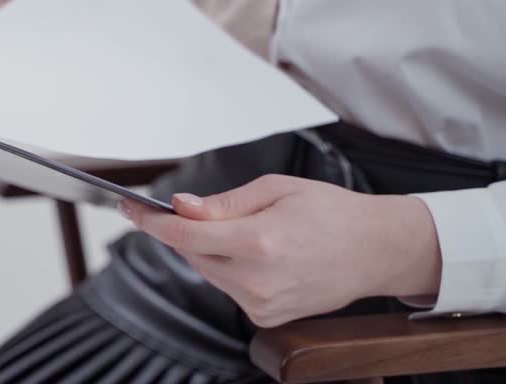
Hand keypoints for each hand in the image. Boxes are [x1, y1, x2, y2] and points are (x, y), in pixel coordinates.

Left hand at [119, 175, 441, 327]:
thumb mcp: (275, 188)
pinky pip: (228, 286)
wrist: (376, 250)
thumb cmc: (332, 212)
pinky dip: (230, 267)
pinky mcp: (266, 317)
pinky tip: (260, 253)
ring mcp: (261, 304)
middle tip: (199, 209)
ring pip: (207, 270)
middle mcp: (257, 280)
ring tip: (249, 230)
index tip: (130, 208)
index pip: (183, 235)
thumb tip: (181, 207)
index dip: (150, 221)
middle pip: (191, 253)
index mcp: (258, 242)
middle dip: (187, 229)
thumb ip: (222, 202)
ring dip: (209, 249)